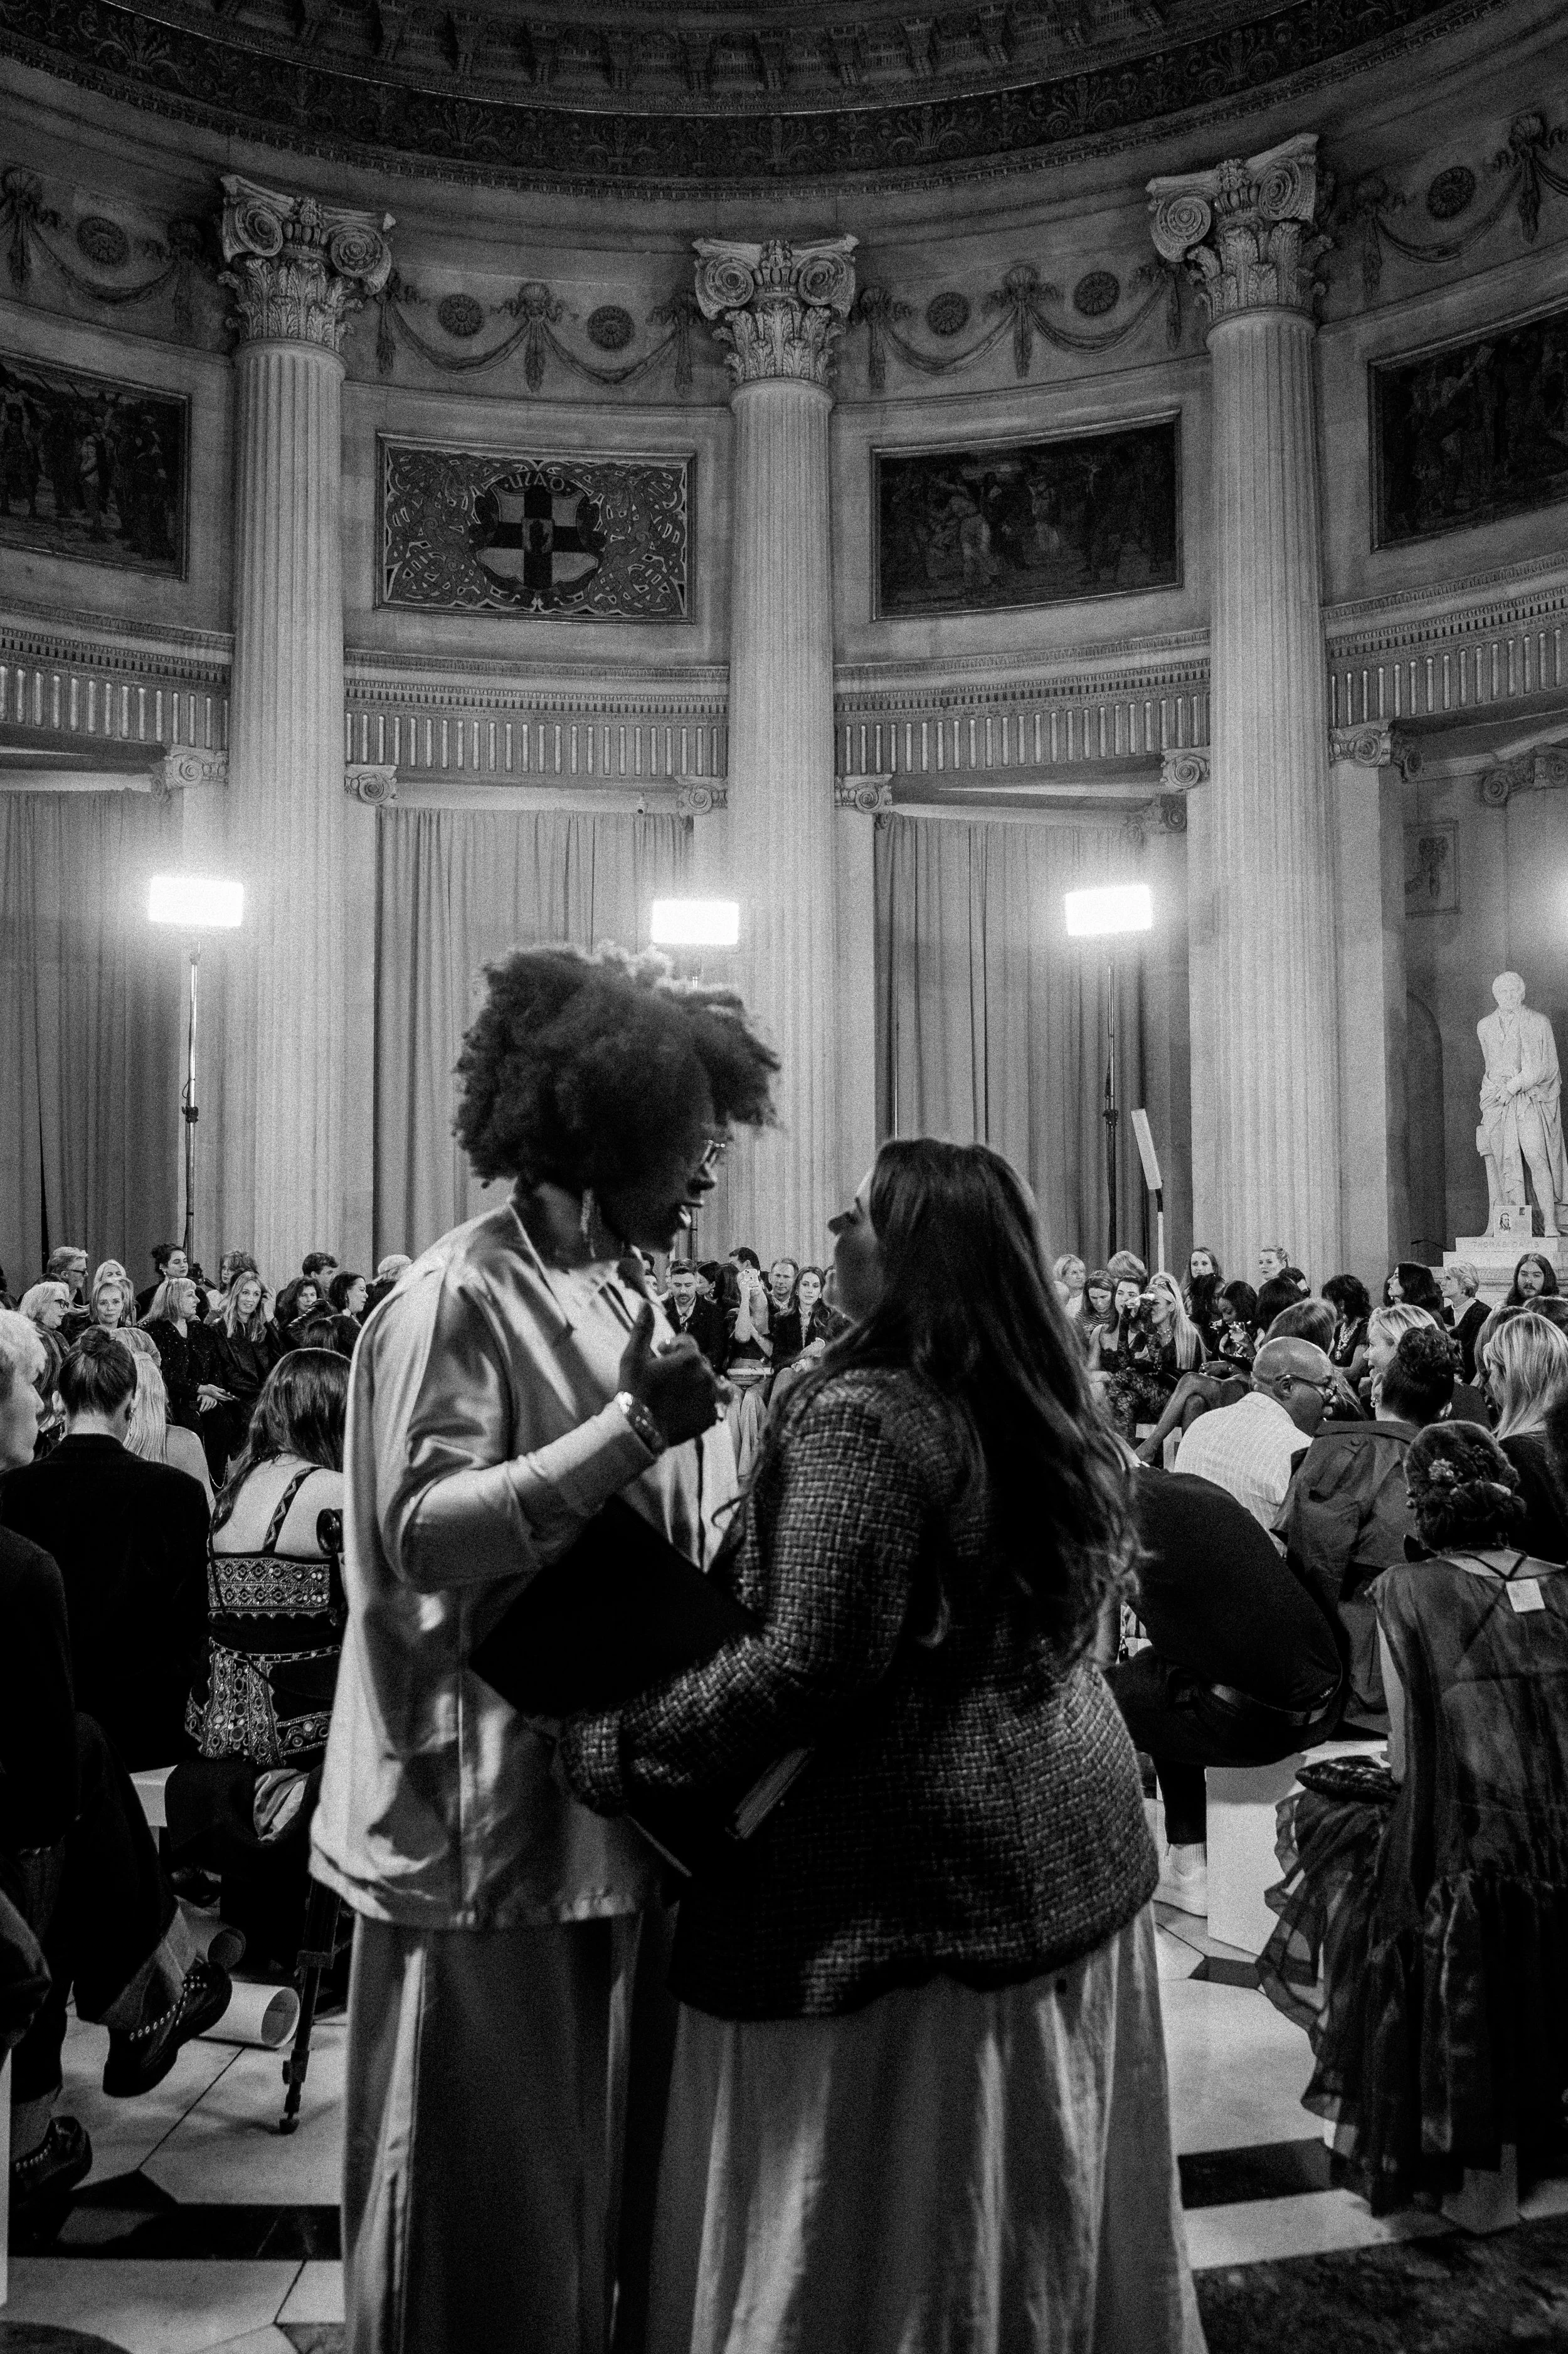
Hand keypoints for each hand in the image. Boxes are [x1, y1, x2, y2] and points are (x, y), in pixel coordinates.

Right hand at [617, 1302, 723, 1447]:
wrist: (638, 1429)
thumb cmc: (634, 1390)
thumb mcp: (633, 1356)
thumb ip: (642, 1328)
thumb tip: (645, 1302)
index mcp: (690, 1357)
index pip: (687, 1343)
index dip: (671, 1348)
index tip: (659, 1356)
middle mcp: (706, 1374)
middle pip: (699, 1363)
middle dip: (684, 1367)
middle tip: (665, 1378)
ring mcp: (711, 1397)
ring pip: (710, 1384)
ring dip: (699, 1384)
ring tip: (681, 1394)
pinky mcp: (711, 1417)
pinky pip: (713, 1405)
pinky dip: (702, 1404)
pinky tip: (684, 1409)